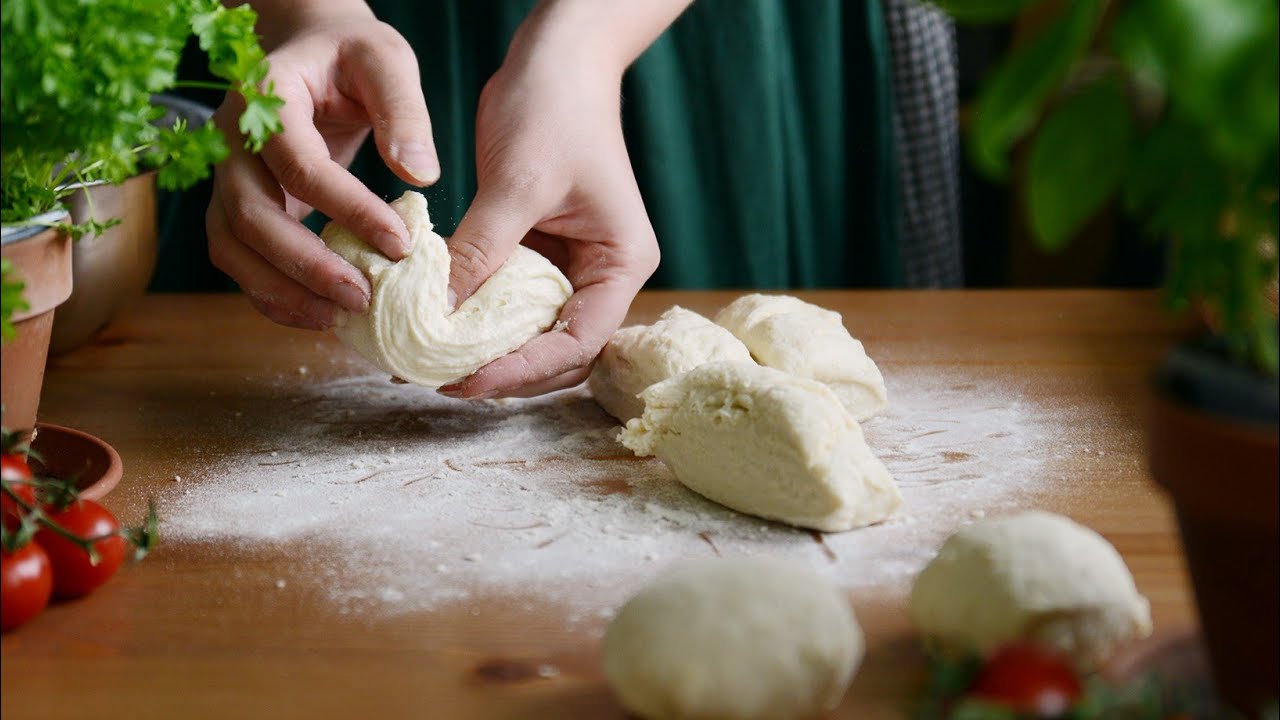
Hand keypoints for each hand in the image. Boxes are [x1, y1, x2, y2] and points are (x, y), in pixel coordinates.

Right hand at [207, 5, 438, 329]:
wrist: (310, 48)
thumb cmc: (350, 53)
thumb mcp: (386, 62)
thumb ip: (404, 112)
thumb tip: (419, 176)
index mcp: (266, 95)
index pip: (298, 164)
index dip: (347, 208)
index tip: (400, 243)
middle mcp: (230, 139)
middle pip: (247, 214)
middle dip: (303, 265)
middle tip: (362, 298)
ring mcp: (227, 175)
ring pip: (231, 246)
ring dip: (279, 291)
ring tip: (337, 319)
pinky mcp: (238, 204)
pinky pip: (240, 258)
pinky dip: (272, 292)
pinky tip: (319, 314)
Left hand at [438, 44, 659, 399]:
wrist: (556, 61)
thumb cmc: (553, 110)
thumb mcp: (515, 185)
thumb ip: (479, 251)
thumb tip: (436, 313)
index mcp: (621, 263)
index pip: (579, 341)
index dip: (524, 369)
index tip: (467, 381)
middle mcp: (603, 274)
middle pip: (560, 352)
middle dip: (506, 371)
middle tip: (443, 380)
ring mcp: (571, 266)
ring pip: (532, 333)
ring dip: (489, 351)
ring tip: (435, 362)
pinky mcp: (539, 253)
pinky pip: (508, 301)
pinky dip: (476, 318)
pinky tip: (438, 325)